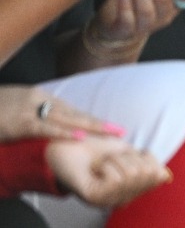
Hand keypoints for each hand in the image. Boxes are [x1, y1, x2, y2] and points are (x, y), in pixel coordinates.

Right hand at [0, 86, 124, 141]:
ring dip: (90, 127)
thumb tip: (51, 124)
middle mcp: (38, 99)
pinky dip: (63, 133)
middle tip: (119, 130)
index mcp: (38, 96)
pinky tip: (79, 138)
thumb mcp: (15, 108)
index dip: (90, 118)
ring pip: (66, 119)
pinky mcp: (19, 122)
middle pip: (74, 113)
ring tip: (109, 133)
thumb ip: (34, 114)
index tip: (108, 126)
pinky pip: (45, 128)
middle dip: (97, 123)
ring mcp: (29, 109)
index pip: (70, 109)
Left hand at [44, 136, 170, 208]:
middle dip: (130, 157)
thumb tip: (165, 176)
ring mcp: (109, 200)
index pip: (159, 173)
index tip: (127, 156)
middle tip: (111, 160)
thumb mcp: (130, 153)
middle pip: (147, 173)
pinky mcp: (95, 198)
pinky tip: (95, 170)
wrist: (67, 144)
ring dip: (116, 160)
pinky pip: (116, 179)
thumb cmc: (96, 149)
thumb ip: (149, 165)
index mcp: (133, 190)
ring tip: (101, 164)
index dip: (145, 157)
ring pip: (132, 174)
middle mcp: (123, 199)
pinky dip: (107, 166)